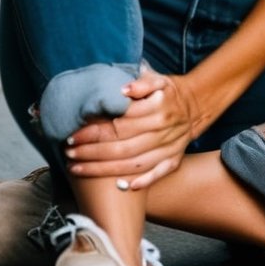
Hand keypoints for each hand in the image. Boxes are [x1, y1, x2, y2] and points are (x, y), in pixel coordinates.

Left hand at [64, 66, 200, 189]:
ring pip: (134, 163)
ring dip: (104, 170)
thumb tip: (122, 90)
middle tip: (69, 153)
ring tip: (78, 169)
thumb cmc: (167, 91)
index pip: (119, 123)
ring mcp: (170, 147)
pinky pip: (158, 174)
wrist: (195, 105)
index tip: (72, 135)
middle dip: (91, 152)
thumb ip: (141, 81)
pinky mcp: (174, 160)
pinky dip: (142, 182)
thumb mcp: (157, 79)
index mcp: (157, 108)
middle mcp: (163, 129)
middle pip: (122, 146)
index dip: (93, 131)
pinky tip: (120, 187)